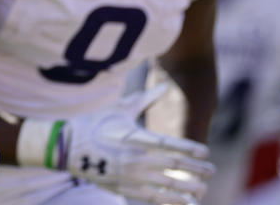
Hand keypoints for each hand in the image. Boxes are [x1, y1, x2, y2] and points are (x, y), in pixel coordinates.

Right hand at [18, 85, 214, 204]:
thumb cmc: (95, 124)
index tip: (206, 152)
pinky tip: (183, 202)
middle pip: (173, 166)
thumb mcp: (120, 108)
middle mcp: (135, 158)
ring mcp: (129, 176)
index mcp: (134, 137)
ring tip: (202, 190)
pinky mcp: (124, 189)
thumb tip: (165, 85)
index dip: (190, 149)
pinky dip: (170, 201)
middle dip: (195, 170)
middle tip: (212, 171)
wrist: (68, 147)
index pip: (169, 144)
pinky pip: (152, 199)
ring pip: (166, 186)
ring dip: (187, 189)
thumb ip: (146, 99)